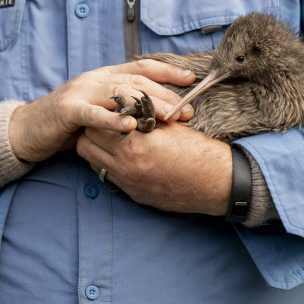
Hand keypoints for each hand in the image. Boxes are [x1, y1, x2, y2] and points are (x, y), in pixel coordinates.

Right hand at [9, 59, 195, 161]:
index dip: (167, 72)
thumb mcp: (101, 109)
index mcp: (106, 76)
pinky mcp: (67, 109)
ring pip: (119, 92)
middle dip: (165, 94)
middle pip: (136, 81)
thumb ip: (125, 106)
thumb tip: (161, 112)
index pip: (141, 68)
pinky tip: (130, 125)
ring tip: (168, 117)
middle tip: (186, 110)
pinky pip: (93, 113)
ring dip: (147, 104)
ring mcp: (80, 91)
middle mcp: (95, 79)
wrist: (28, 130)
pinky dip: (113, 119)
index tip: (191, 79)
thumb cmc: (70, 122)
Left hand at [76, 122, 232, 215]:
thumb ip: (145, 116)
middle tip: (106, 123)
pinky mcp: (134, 194)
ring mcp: (128, 182)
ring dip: (98, 149)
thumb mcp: (171, 126)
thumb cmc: (198, 150)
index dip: (101, 114)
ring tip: (114, 139)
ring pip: (93, 162)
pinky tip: (125, 157)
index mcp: (134, 144)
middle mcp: (125, 165)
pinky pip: (109, 177)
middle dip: (93, 131)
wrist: (216, 182)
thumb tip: (128, 109)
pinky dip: (110, 165)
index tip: (108, 109)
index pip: (97, 124)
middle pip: (87, 144)